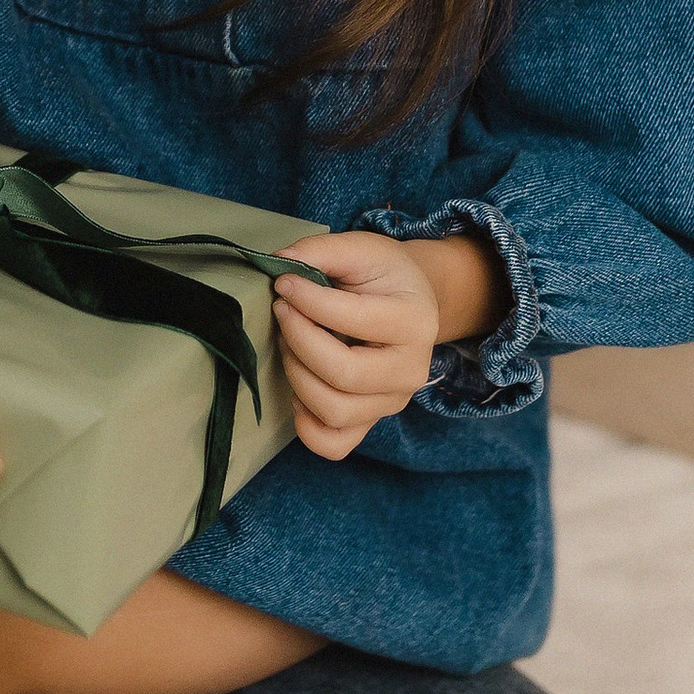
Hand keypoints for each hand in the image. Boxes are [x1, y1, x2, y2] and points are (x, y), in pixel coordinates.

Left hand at [268, 228, 500, 461]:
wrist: (409, 303)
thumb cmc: (383, 276)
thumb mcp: (361, 249)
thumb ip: (322, 249)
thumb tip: (278, 262)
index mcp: (415, 322)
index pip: (354, 320)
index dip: (307, 300)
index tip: (283, 283)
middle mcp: (411, 370)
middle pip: (344, 374)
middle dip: (299, 341)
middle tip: (283, 313)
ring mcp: (392, 402)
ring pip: (335, 412)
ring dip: (297, 376)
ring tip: (289, 344)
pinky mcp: (371, 422)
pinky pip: (334, 444)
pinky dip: (306, 424)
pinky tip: (299, 388)